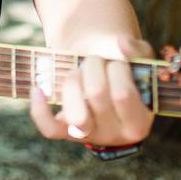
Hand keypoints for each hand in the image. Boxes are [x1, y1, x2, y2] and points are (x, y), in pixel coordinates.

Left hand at [28, 35, 153, 146]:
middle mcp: (115, 136)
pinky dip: (40, 110)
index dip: (116, 70)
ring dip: (73, 81)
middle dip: (93, 66)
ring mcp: (89, 136)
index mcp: (138, 123)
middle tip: (95, 60)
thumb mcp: (141, 64)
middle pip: (96, 94)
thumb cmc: (126, 75)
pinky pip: (49, 129)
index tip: (117, 61)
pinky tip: (39, 89)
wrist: (107, 90)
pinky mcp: (66, 133)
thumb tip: (121, 43)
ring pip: (75, 113)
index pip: (123, 94)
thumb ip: (138, 50)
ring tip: (78, 71)